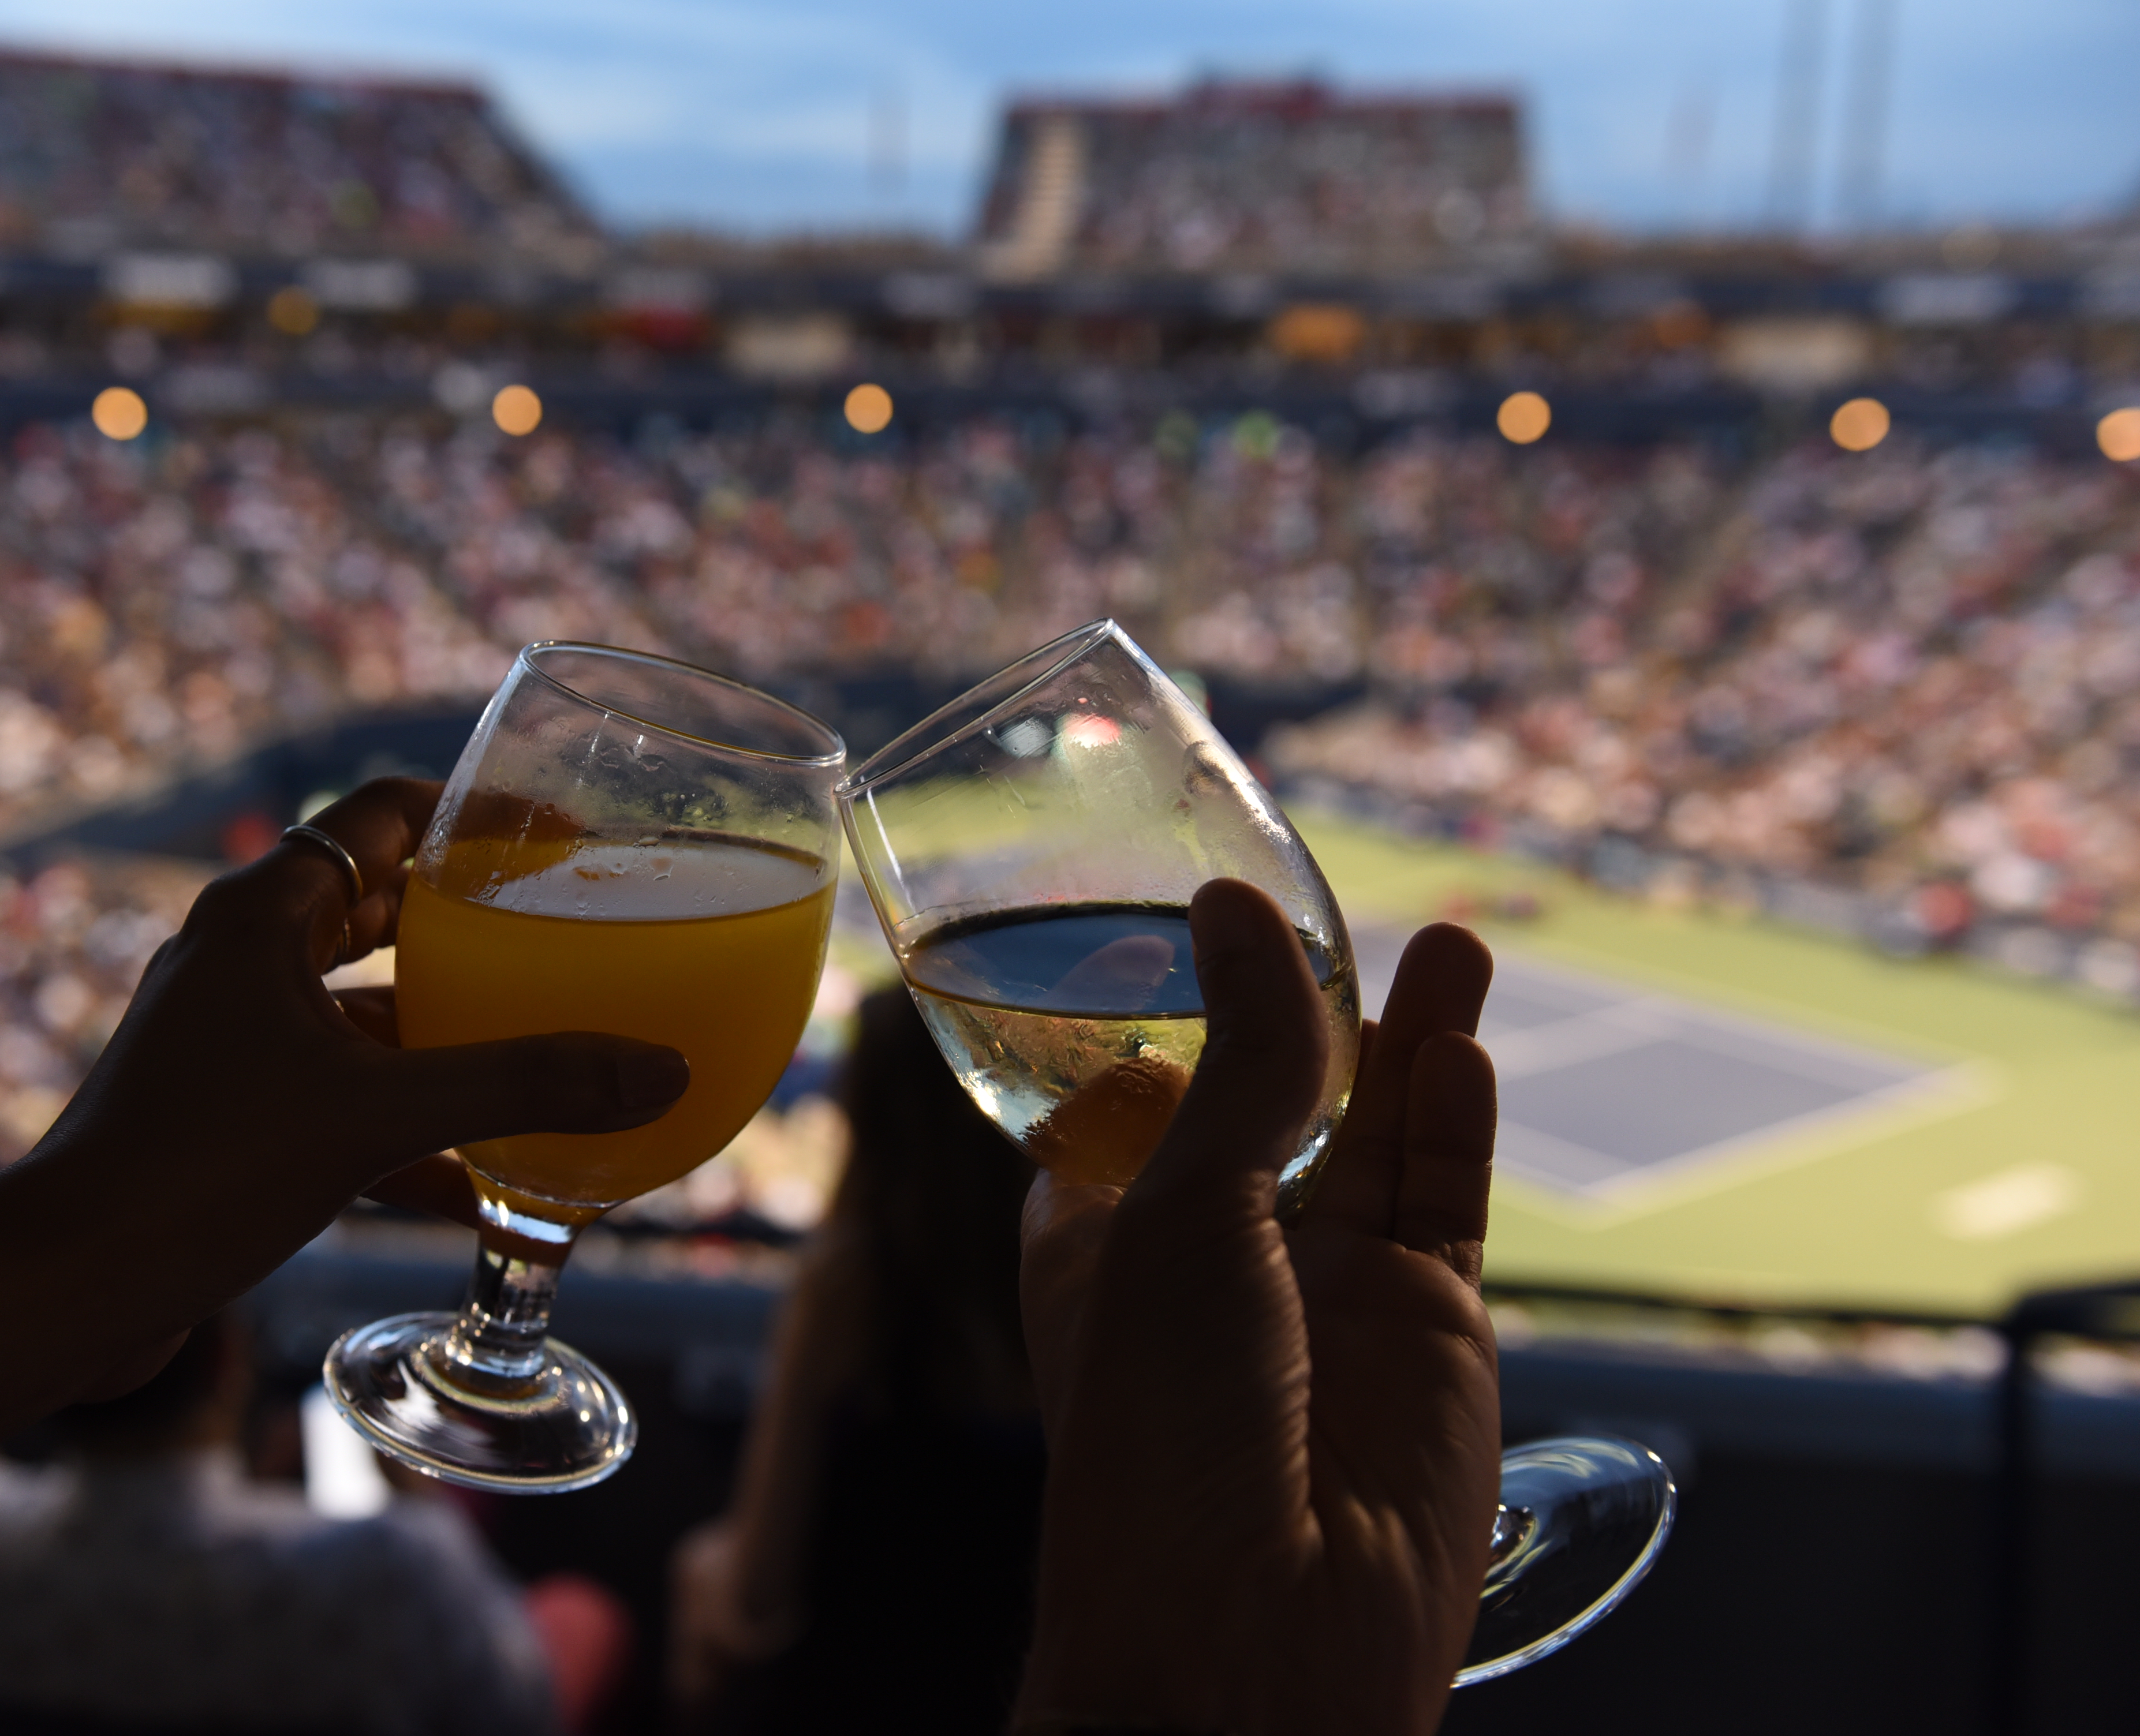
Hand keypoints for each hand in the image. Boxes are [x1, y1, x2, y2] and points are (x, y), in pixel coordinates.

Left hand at [0, 776, 690, 1387]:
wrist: (66, 1288)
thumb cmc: (199, 1171)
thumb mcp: (379, 1116)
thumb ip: (523, 1085)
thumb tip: (660, 1069)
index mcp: (262, 917)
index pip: (382, 816)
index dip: (473, 813)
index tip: (560, 834)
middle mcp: (241, 963)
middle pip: (380, 909)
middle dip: (472, 925)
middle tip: (568, 935)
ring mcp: (231, 1044)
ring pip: (365, 1013)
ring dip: (447, 1033)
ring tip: (543, 1054)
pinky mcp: (230, 1120)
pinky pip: (342, 1100)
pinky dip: (410, 1127)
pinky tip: (484, 1184)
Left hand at [1013, 880, 1499, 1735]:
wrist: (1253, 1645)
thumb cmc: (1165, 1435)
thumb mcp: (1185, 1220)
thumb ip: (1242, 1070)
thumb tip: (1238, 911)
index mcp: (1109, 1236)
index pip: (1142, 1097)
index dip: (1180, 1015)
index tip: (1212, 917)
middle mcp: (1220, 1259)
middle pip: (1282, 1100)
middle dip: (1323, 1010)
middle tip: (1357, 908)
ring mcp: (1329, 1297)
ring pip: (1380, 1137)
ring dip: (1412, 1041)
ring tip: (1450, 936)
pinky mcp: (1427, 1337)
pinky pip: (1443, 1205)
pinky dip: (1456, 1122)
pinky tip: (1460, 1046)